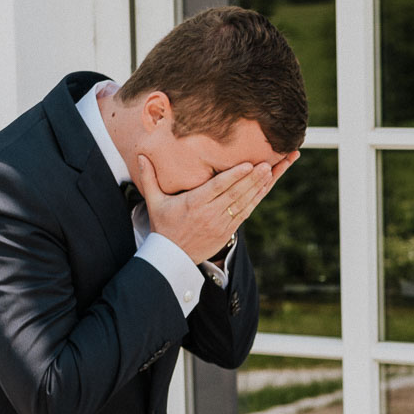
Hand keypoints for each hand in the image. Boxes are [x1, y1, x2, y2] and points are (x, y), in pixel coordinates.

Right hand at [137, 151, 298, 263]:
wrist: (172, 257)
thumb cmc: (163, 226)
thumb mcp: (154, 202)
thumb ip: (149, 178)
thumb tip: (141, 156)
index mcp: (194, 204)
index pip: (217, 188)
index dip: (234, 176)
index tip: (248, 165)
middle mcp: (210, 214)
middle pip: (235, 193)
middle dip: (254, 178)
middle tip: (269, 163)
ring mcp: (222, 223)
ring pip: (244, 202)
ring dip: (260, 186)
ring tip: (273, 169)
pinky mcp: (228, 230)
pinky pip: (246, 212)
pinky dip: (257, 198)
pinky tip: (266, 186)